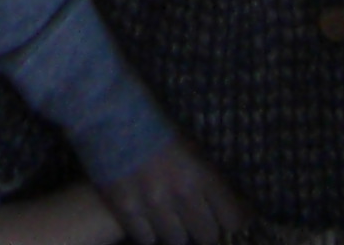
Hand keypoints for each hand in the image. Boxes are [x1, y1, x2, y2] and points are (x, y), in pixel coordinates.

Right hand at [101, 136, 250, 244]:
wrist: (110, 111)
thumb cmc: (153, 121)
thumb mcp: (190, 144)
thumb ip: (206, 175)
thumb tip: (223, 202)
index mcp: (202, 172)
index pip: (233, 218)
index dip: (234, 221)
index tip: (230, 220)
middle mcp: (182, 193)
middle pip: (207, 235)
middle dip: (204, 228)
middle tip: (196, 218)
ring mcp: (153, 204)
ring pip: (177, 240)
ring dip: (175, 230)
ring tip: (168, 217)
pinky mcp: (125, 210)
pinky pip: (146, 239)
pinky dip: (148, 232)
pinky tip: (146, 218)